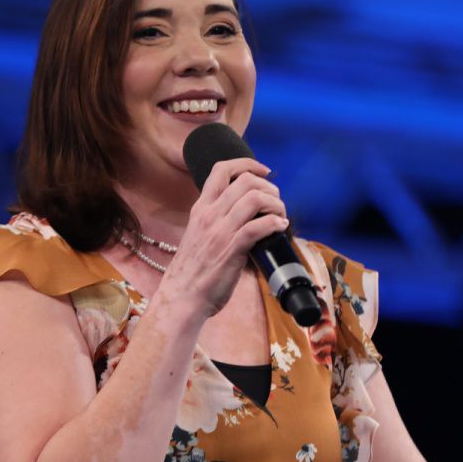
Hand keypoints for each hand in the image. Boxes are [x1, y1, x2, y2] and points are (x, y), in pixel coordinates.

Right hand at [164, 157, 287, 316]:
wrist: (182, 297)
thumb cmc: (193, 271)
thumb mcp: (199, 235)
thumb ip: (217, 221)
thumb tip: (246, 216)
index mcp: (201, 209)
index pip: (221, 170)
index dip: (247, 164)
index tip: (264, 171)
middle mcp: (209, 215)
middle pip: (245, 181)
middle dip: (269, 186)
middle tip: (276, 202)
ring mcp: (219, 231)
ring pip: (255, 199)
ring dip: (276, 204)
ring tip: (280, 216)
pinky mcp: (230, 250)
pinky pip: (258, 226)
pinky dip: (275, 223)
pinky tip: (280, 228)